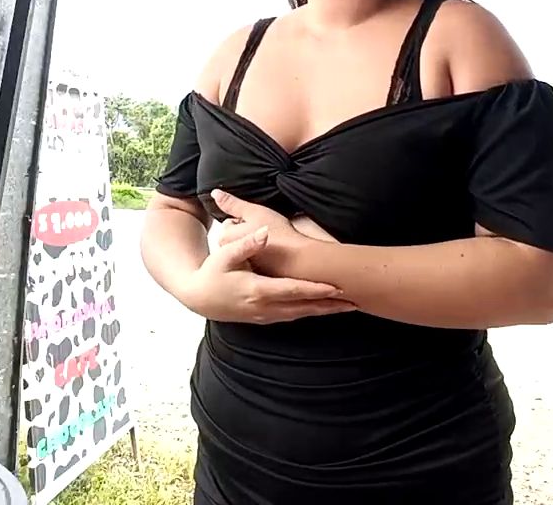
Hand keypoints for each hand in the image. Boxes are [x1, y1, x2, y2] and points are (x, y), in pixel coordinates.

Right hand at [181, 224, 354, 323]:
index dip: (315, 288)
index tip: (336, 286)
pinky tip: (326, 309)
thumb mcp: (224, 255)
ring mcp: (265, 316)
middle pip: (303, 307)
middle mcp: (264, 307)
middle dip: (330, 305)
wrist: (198, 297)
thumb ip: (246, 244)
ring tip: (349, 306)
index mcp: (257, 290)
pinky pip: (294, 316)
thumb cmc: (212, 273)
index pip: (292, 290)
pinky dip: (312, 313)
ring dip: (325, 311)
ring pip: (301, 315)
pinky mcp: (265, 319)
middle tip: (355, 301)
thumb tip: (263, 234)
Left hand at [211, 190, 314, 275]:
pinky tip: (273, 255)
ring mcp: (241, 267)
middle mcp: (229, 255)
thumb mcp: (254, 211)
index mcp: (226, 238)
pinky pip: (255, 262)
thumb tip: (214, 193)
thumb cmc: (279, 234)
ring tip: (272, 243)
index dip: (246, 219)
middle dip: (247, 233)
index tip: (259, 222)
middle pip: (236, 237)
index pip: (230, 222)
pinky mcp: (254, 276)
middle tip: (266, 232)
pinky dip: (262, 258)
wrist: (299, 260)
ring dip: (254, 245)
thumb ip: (232, 203)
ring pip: (245, 249)